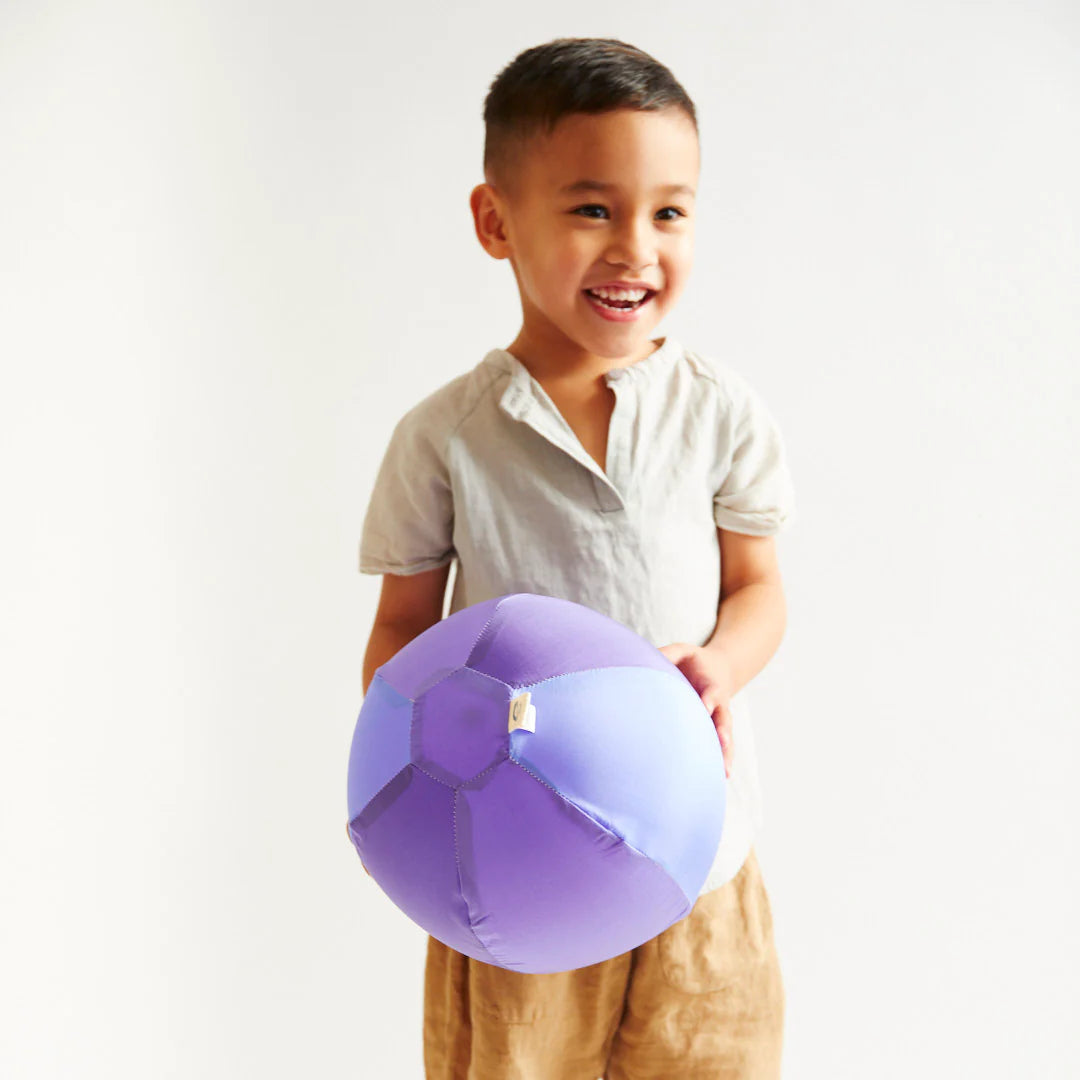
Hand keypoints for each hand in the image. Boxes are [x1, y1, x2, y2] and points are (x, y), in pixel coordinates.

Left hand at [657, 642, 735, 778]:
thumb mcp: (683, 651)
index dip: (708, 700)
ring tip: (725, 772)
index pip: (711, 693)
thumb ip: (669, 654)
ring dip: (726, 754)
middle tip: (722, 742)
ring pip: (725, 738)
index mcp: (710, 684)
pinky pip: (721, 747)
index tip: (705, 707)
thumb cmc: (693, 661)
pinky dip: (723, 760)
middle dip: (723, 731)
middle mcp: (718, 704)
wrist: (719, 668)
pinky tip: (722, 778)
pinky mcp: (716, 729)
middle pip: (723, 719)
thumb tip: (645, 656)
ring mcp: (719, 718)